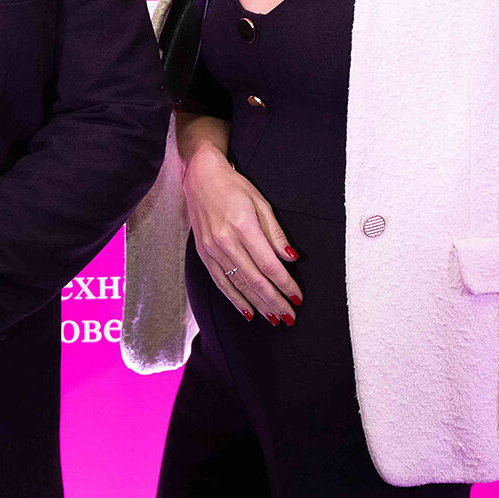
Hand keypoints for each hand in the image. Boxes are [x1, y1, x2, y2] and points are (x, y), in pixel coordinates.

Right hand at [182, 144, 300, 324]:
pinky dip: (235, 299)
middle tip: (290, 317)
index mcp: (243, 226)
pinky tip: (248, 311)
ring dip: (258, 305)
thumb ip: (276, 233)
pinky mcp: (204, 254)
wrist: (200, 178)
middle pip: (254, 280)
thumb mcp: (261, 203)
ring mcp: (212, 250)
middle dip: (275, 301)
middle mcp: (225, 241)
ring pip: (238, 284)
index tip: (298, 297)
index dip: (285, 284)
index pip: (268, 264)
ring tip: (274, 319)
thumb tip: (292, 258)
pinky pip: (220, 282)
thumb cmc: (234, 188)